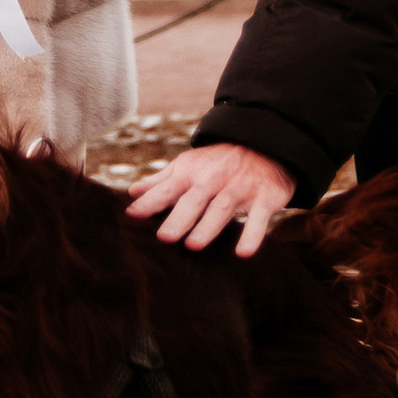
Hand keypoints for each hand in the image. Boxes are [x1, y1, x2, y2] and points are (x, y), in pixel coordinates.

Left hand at [126, 141, 295, 258]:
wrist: (266, 145)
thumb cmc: (218, 162)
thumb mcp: (189, 165)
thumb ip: (161, 181)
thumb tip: (132, 193)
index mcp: (193, 173)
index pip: (168, 188)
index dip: (151, 201)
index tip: (131, 215)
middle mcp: (215, 180)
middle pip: (195, 200)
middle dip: (180, 217)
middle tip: (164, 237)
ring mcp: (240, 189)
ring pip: (222, 208)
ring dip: (208, 226)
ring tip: (193, 245)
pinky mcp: (264, 199)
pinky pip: (258, 218)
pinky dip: (252, 235)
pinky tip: (243, 252)